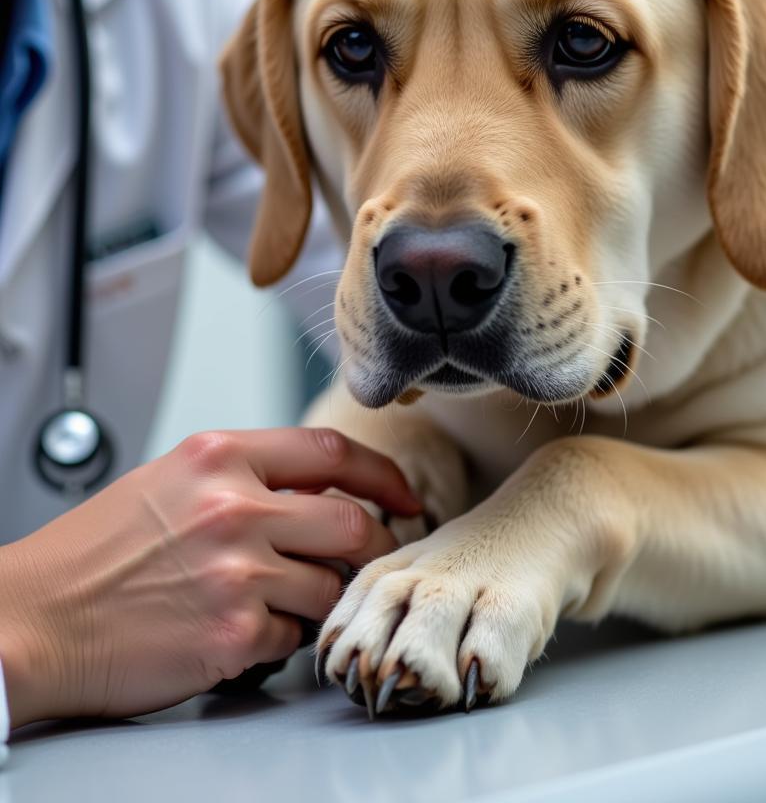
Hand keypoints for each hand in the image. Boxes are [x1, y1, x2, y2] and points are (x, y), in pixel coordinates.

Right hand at [0, 427, 419, 727]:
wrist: (31, 620)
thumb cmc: (96, 553)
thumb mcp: (172, 480)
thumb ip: (248, 476)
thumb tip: (322, 491)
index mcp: (219, 458)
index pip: (333, 452)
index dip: (383, 474)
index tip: (404, 495)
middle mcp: (234, 508)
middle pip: (353, 521)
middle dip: (376, 543)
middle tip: (375, 556)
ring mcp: (236, 573)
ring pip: (329, 584)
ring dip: (322, 596)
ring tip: (287, 600)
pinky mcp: (232, 634)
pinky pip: (295, 635)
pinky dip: (285, 637)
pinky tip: (250, 632)